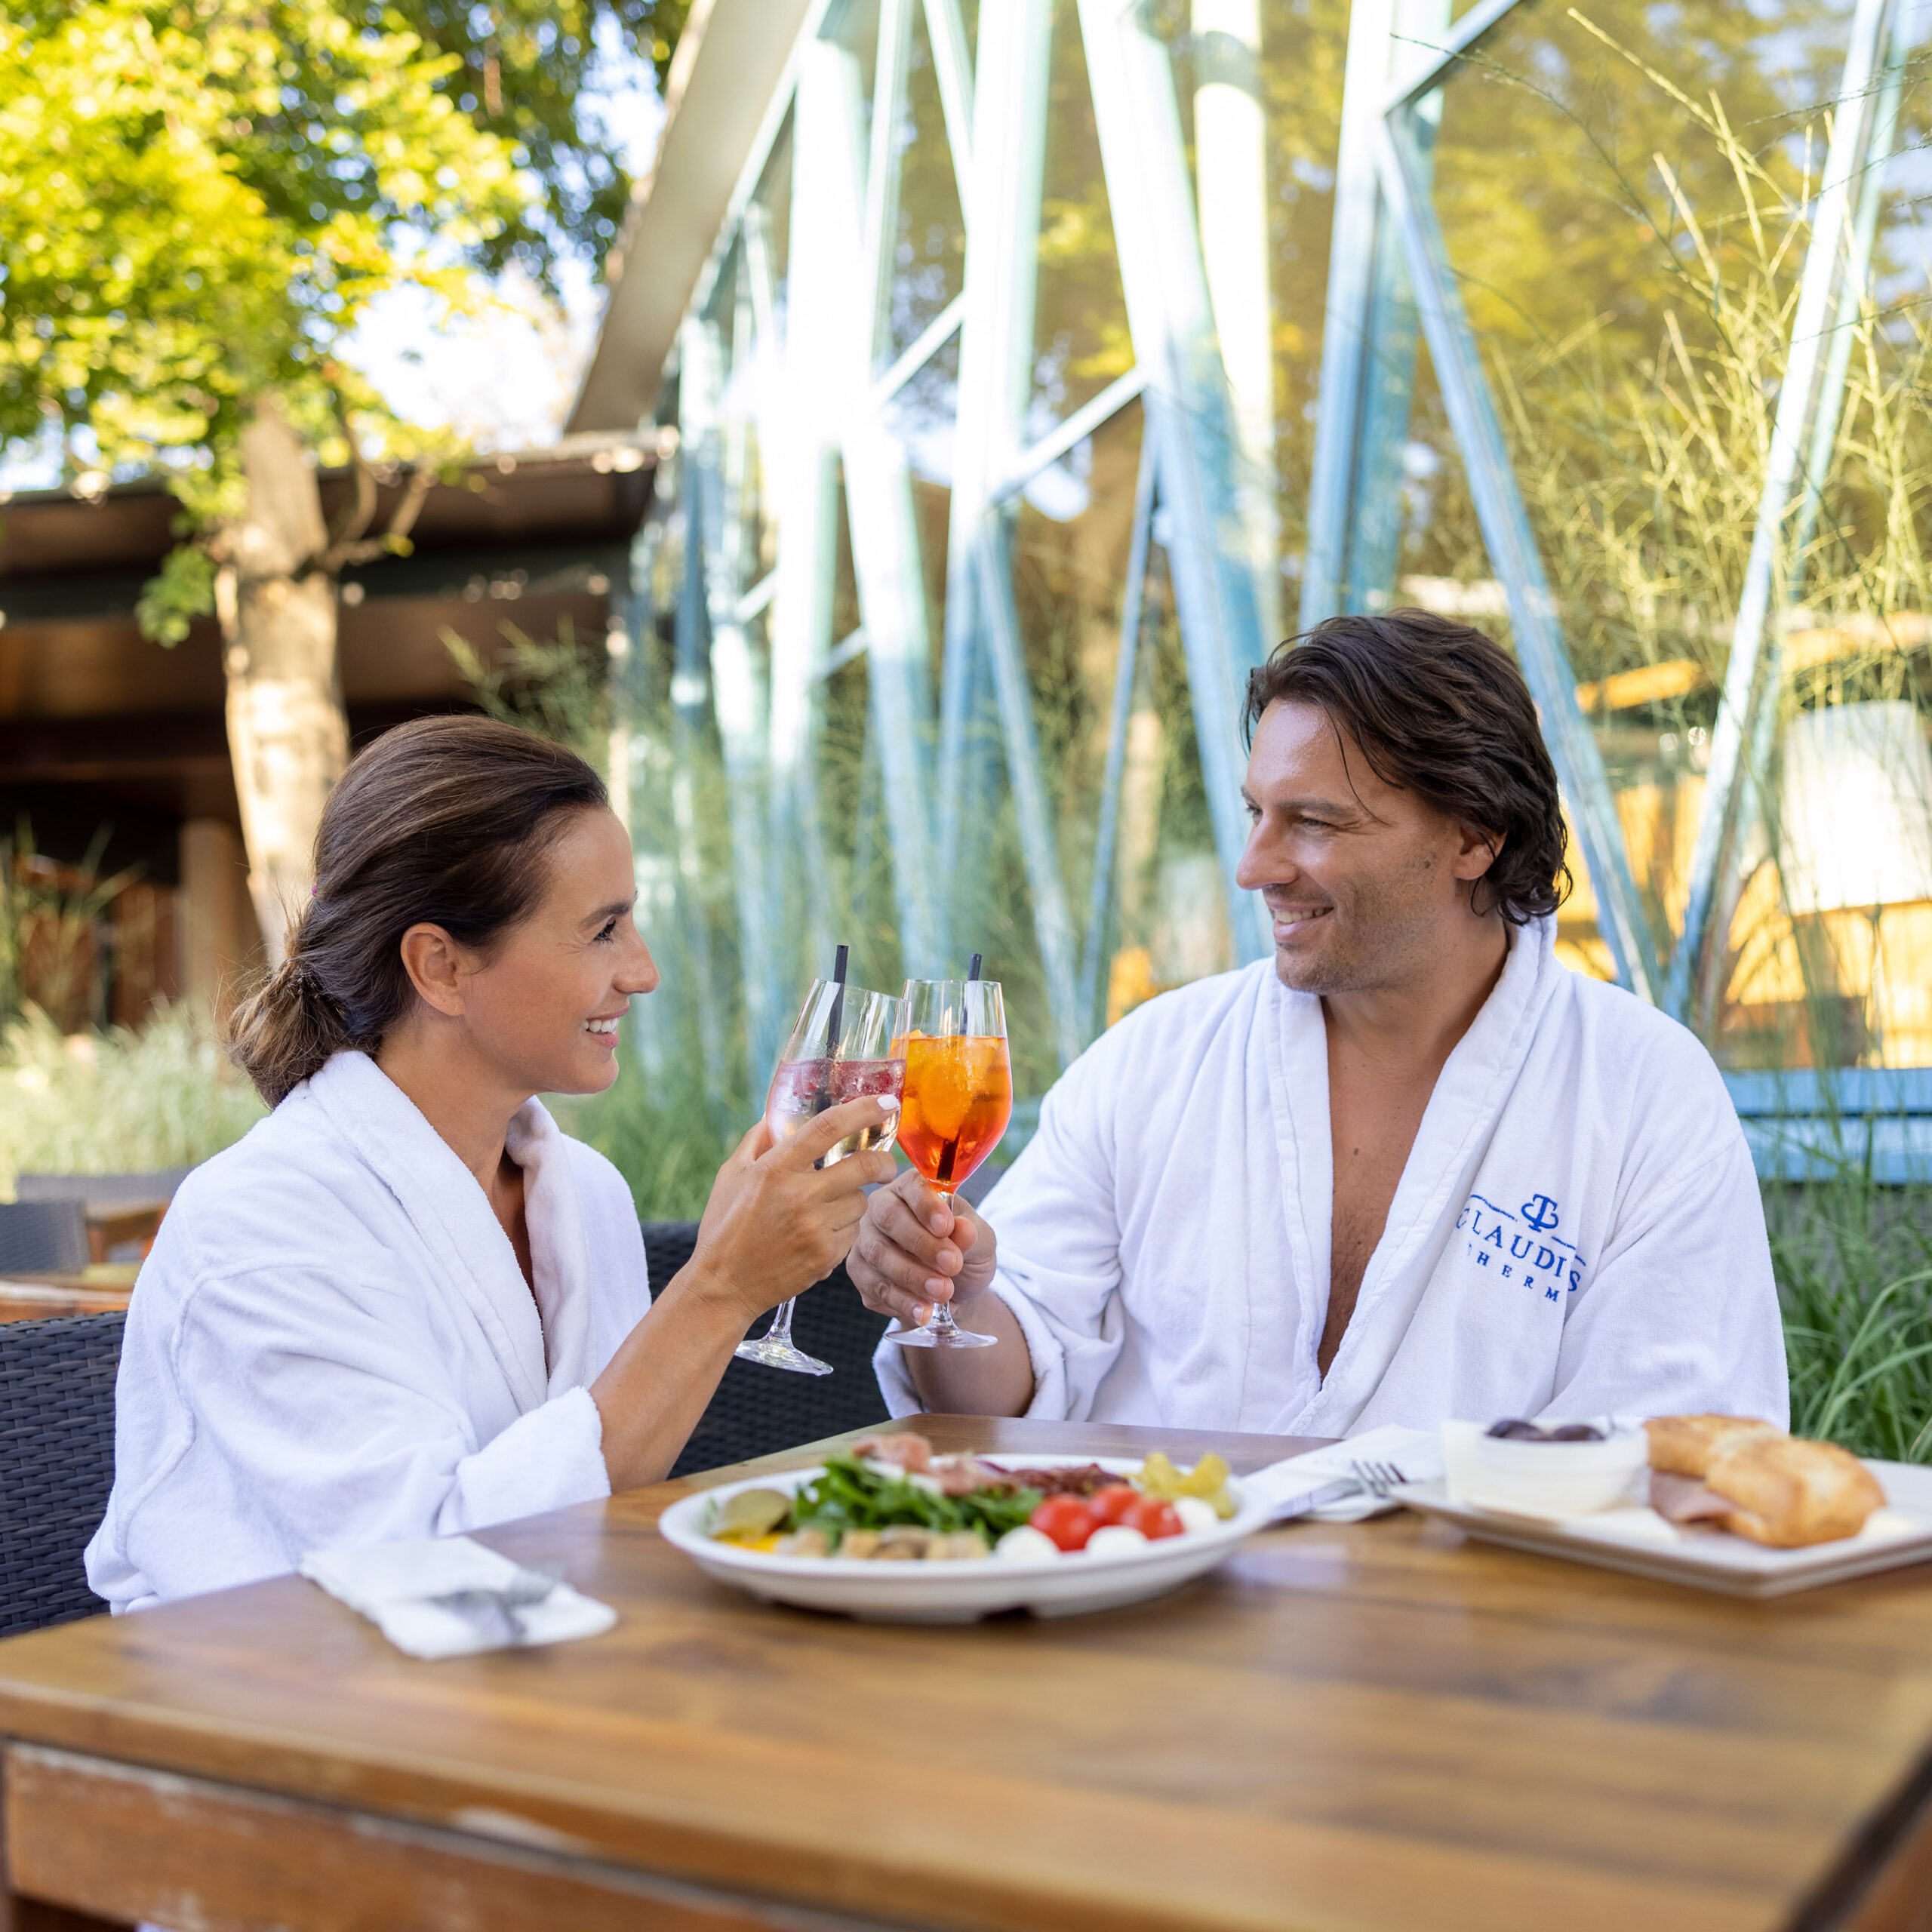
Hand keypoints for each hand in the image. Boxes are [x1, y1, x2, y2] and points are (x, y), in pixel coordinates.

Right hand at [681, 1098, 898, 1325]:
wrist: (722, 1286)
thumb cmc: (724, 1227)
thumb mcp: (731, 1175)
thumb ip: (757, 1140)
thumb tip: (778, 1113)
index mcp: (776, 1168)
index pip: (829, 1128)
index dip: (863, 1110)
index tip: (885, 1102)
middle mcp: (799, 1196)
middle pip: (864, 1165)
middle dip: (884, 1162)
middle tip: (884, 1164)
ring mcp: (815, 1228)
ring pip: (861, 1202)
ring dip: (854, 1199)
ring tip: (828, 1208)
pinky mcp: (826, 1257)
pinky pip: (853, 1232)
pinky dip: (844, 1229)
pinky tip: (820, 1233)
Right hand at [848, 1168, 997, 1328]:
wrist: (956, 1290)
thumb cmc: (965, 1252)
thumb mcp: (981, 1241)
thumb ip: (972, 1233)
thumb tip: (963, 1229)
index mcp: (912, 1189)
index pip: (913, 1187)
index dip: (927, 1206)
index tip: (946, 1227)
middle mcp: (882, 1209)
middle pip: (890, 1219)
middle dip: (921, 1244)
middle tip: (952, 1265)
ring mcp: (867, 1242)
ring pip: (879, 1255)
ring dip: (912, 1276)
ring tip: (942, 1292)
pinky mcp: (862, 1276)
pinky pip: (875, 1287)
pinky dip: (901, 1301)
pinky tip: (922, 1311)